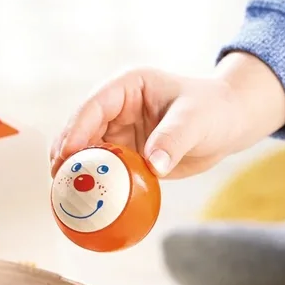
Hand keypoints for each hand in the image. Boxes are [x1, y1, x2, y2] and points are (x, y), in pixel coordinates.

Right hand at [50, 52, 284, 179]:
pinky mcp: (124, 152)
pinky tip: (84, 197)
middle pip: (81, 129)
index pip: (94, 106)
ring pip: (86, 149)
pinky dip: (92, 180)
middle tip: (56, 178)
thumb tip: (152, 165)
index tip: (66, 155)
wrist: (228, 124)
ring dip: (74, 169)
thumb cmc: (214, 110)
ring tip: (63, 191)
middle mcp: (116, 107)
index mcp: (127, 87)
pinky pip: (102, 166)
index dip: (76, 130)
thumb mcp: (196, 120)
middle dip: (66, 152)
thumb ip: (173, 139)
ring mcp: (118, 130)